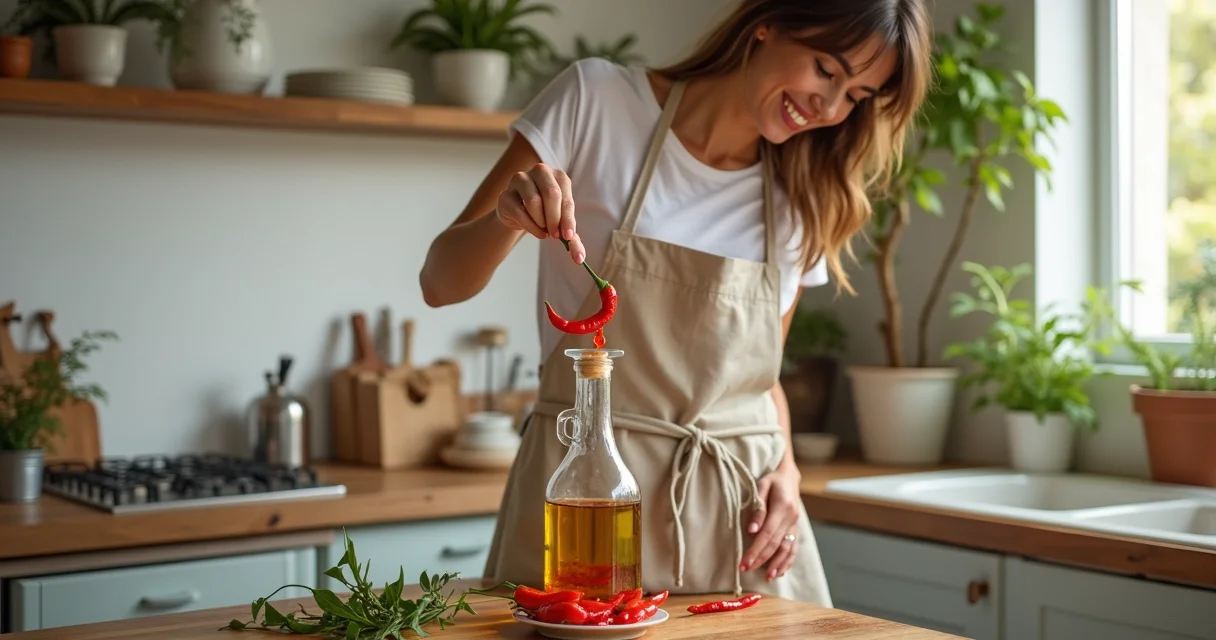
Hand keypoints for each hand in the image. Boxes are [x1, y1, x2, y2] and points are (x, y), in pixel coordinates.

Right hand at [495, 163, 584, 262]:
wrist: (518, 214)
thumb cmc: (545, 215)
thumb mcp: (561, 224)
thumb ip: (571, 239)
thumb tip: (579, 258)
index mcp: (558, 177)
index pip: (566, 198)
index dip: (568, 219)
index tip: (568, 236)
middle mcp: (540, 171)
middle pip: (551, 194)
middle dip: (555, 219)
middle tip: (555, 236)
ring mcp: (520, 180)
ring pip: (534, 201)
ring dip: (541, 222)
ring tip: (544, 230)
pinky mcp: (505, 194)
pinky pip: (519, 211)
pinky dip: (529, 226)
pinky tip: (537, 231)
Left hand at [740, 464, 802, 580]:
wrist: (790, 476)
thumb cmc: (773, 480)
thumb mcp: (762, 486)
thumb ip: (758, 508)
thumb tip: (751, 530)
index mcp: (783, 507)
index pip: (768, 534)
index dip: (756, 550)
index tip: (744, 562)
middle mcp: (792, 518)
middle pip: (776, 544)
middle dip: (761, 559)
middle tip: (747, 569)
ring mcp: (796, 524)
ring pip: (788, 549)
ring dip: (778, 564)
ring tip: (768, 577)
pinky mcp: (797, 528)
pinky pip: (794, 547)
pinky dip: (788, 561)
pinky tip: (781, 571)